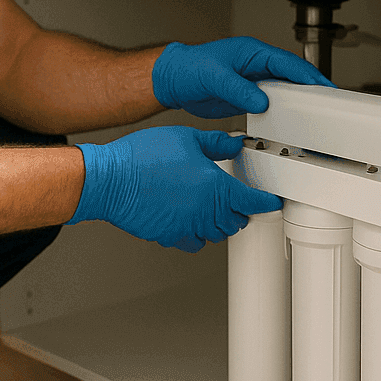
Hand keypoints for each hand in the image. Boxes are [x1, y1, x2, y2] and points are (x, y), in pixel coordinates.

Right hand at [69, 127, 281, 251]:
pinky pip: (194, 242)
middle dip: (240, 210)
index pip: (253, 202)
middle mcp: (205, 212)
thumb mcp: (185, 138)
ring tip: (213, 208)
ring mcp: (188, 227)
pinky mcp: (170, 236)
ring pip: (217, 234)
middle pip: (237, 221)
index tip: (270, 201)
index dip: (266, 202)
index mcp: (215, 187)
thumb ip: (215, 144)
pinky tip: (191, 219)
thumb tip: (233, 145)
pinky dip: (198, 234)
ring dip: (220, 223)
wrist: (110, 180)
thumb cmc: (142, 157)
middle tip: (237, 199)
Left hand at [151, 36, 334, 118]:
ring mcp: (254, 81)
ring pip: (285, 90)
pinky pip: (273, 103)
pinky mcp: (249, 96)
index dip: (308, 76)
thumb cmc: (188, 68)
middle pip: (293, 76)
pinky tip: (291, 121)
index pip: (288, 63)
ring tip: (316, 115)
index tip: (323, 88)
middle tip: (330, 104)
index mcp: (253, 52)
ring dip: (299, 101)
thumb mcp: (213, 77)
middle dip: (312, 89)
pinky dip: (284, 111)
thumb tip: (261, 102)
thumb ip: (238, 89)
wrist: (173, 81)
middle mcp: (257, 65)